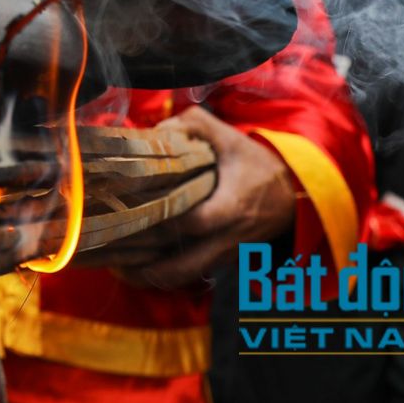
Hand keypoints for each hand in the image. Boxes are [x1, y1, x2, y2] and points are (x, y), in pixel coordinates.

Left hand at [123, 106, 296, 289]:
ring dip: (149, 276)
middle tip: (109, 256)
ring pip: (182, 277)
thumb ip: (195, 125)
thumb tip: (156, 128)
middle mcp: (227, 239)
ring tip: (114, 266)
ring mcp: (224, 256)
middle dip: (144, 268)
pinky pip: (188, 275)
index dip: (159, 219)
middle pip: (181, 266)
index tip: (128, 212)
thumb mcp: (231, 138)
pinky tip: (134, 265)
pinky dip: (162, 275)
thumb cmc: (257, 166)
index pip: (192, 222)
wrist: (294, 198)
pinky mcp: (221, 263)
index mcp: (231, 208)